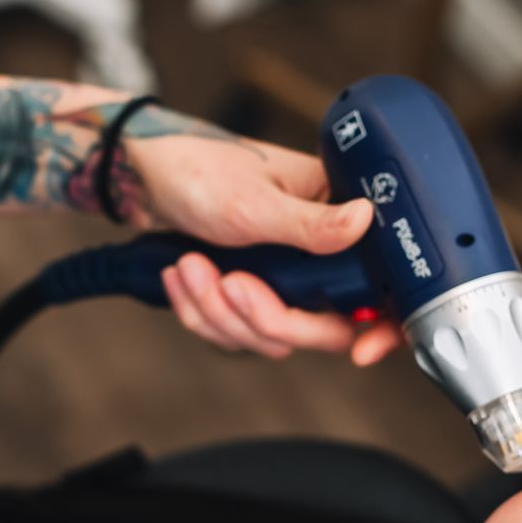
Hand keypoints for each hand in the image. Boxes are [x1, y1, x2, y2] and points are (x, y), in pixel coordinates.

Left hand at [121, 127, 405, 364]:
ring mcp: (281, 277)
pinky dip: (200, 310)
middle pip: (322, 327)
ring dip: (220, 311)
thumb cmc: (198, 169)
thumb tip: (367, 219)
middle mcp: (317, 252)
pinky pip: (234, 331)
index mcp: (336, 216)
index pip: (379, 284)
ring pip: (270, 336)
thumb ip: (313, 224)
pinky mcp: (247, 292)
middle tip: (230, 283)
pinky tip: (181, 274)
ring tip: (190, 266)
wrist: (140, 177)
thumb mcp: (255, 201)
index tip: (362, 353)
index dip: (381, 326)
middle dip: (266, 316)